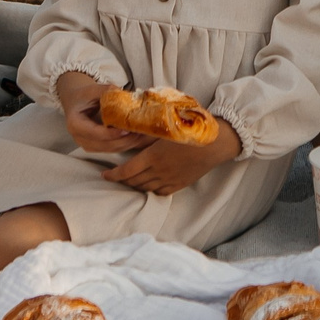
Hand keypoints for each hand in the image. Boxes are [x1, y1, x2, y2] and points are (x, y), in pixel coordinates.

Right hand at [55, 72, 147, 153]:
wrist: (76, 102)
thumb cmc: (84, 95)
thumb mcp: (93, 90)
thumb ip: (108, 92)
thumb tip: (127, 95)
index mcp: (75, 124)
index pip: (95, 133)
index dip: (111, 133)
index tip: (127, 129)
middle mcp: (80, 138)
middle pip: (105, 145)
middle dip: (124, 140)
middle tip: (140, 131)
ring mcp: (88, 145)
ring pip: (111, 149)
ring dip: (128, 143)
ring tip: (143, 133)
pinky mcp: (97, 147)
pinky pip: (114, 149)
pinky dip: (127, 144)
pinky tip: (139, 136)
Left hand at [103, 122, 241, 195]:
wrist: (215, 143)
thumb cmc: (190, 130)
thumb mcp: (166, 127)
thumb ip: (147, 132)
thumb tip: (131, 130)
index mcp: (153, 156)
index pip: (126, 171)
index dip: (113, 175)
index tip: (104, 174)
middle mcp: (159, 171)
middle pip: (134, 181)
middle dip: (121, 180)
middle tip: (114, 176)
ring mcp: (170, 179)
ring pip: (145, 188)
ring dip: (134, 186)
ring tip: (127, 181)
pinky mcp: (180, 184)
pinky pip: (159, 192)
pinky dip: (149, 190)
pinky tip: (147, 186)